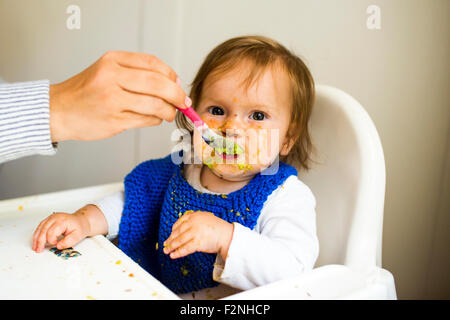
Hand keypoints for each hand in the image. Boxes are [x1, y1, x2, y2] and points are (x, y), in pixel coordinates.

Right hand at [32, 204, 106, 252]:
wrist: (81, 221)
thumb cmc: (79, 227)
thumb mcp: (78, 236)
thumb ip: (68, 242)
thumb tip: (58, 246)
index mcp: (62, 221)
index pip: (51, 232)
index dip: (51, 240)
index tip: (55, 245)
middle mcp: (55, 217)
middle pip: (43, 229)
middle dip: (40, 241)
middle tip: (38, 250)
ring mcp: (51, 217)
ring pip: (40, 228)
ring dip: (36, 238)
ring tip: (35, 247)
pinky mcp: (49, 219)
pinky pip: (40, 226)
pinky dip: (37, 234)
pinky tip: (36, 241)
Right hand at [49, 51, 190, 141]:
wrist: (59, 110)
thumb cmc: (86, 91)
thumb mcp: (108, 70)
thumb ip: (137, 73)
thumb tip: (173, 83)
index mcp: (112, 61)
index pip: (153, 63)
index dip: (171, 75)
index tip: (178, 84)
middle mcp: (112, 78)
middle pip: (158, 84)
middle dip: (177, 95)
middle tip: (183, 102)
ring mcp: (112, 100)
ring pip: (155, 105)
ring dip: (168, 111)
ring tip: (168, 113)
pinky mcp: (114, 121)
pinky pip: (146, 120)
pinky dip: (155, 120)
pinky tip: (153, 118)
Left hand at [163, 211, 233, 260]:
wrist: (228, 235)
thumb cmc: (218, 228)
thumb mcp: (206, 219)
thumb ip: (195, 222)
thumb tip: (183, 231)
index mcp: (196, 215)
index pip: (180, 221)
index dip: (174, 229)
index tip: (171, 234)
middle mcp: (194, 223)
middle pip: (178, 231)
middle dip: (170, 239)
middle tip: (165, 244)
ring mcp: (195, 232)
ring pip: (180, 240)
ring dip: (171, 246)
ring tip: (166, 251)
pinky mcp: (198, 242)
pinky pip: (185, 249)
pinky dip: (178, 253)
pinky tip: (173, 256)